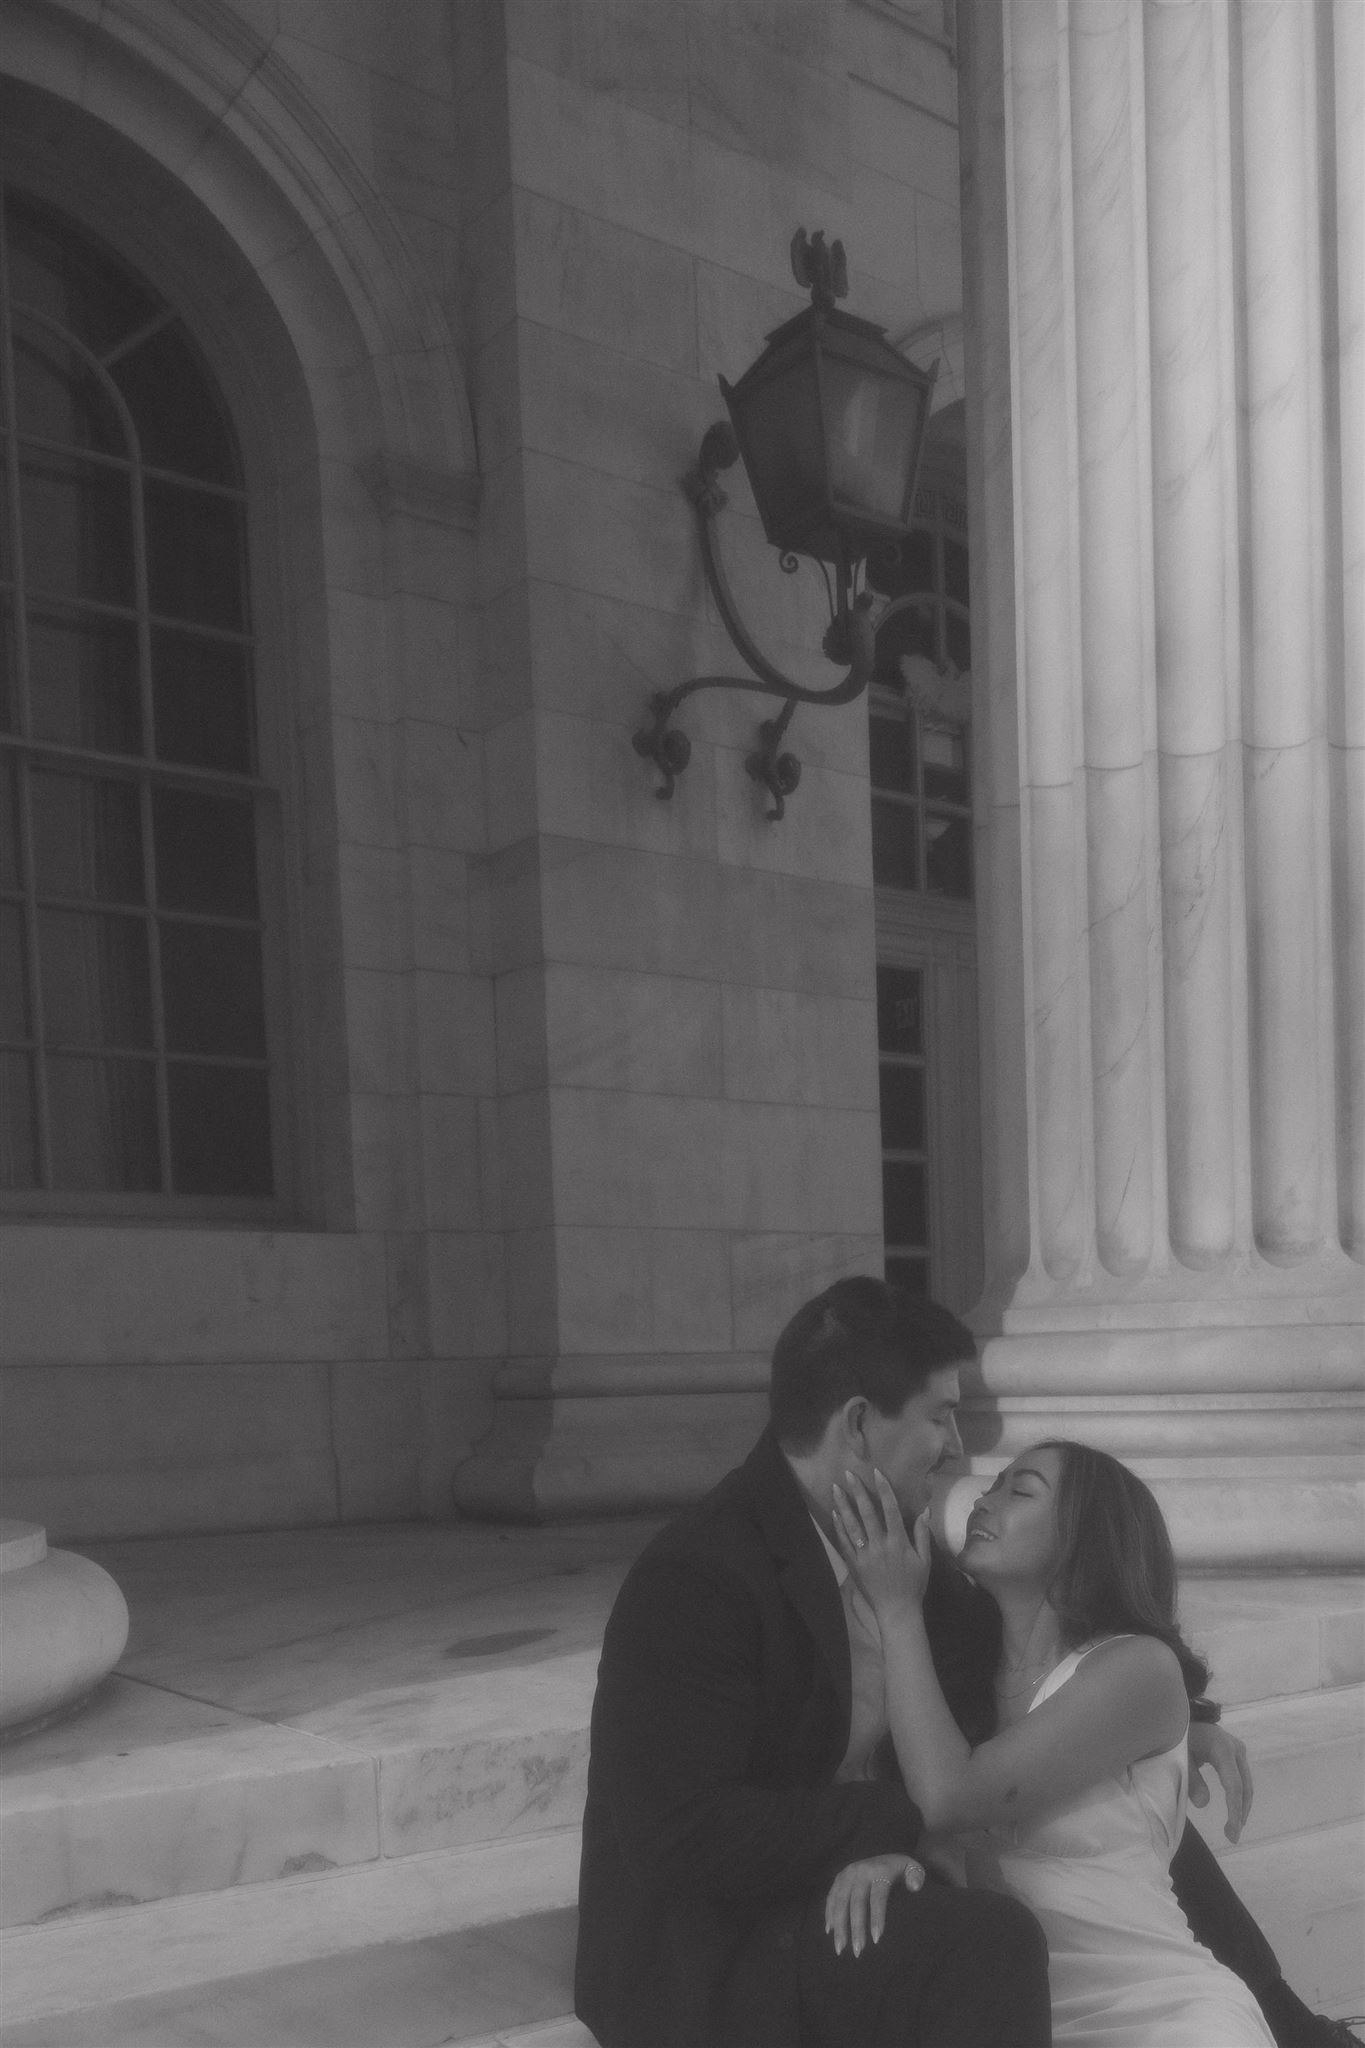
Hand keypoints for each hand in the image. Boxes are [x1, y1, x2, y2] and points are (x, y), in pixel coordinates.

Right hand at [824, 1852, 924, 1956]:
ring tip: (840, 1948)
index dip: (877, 1917)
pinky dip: (829, 1913)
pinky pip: (831, 1897)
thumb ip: (917, 1877)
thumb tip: (915, 1887)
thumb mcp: (915, 1870)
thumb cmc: (903, 1870)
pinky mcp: (839, 1878)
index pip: (877, 1896)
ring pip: (839, 1901)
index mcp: (880, 1870)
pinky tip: (830, 1931)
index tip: (877, 1939)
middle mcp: (860, 1871)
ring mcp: (847, 1874)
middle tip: (858, 1951)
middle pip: (856, 1902)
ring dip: (839, 1925)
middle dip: (855, 1927)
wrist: (888, 1856)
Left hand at [830, 1467, 930, 1616]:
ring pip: (852, 1525)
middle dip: (858, 1491)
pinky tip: (834, 1514)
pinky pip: (844, 1542)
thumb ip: (923, 1534)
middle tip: (848, 1474)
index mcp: (898, 1542)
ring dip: (843, 1505)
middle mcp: (880, 1545)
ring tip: (836, 1488)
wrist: (897, 1610)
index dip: (883, 1489)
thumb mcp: (925, 1560)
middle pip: (867, 1513)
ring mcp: (864, 1555)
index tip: (876, 1472)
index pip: (890, 1509)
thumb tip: (925, 1510)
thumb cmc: (914, 1584)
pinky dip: (839, 1527)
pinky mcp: (854, 1564)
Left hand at [1188, 1721, 1253, 1841]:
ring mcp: (1237, 1749)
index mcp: (1222, 1749)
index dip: (1234, 1810)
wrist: (1181, 1713)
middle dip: (1240, 1812)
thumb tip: (1203, 1804)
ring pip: (1246, 1783)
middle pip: (1244, 1786)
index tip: (1232, 1832)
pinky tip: (1234, 1811)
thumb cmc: (1178, 1734)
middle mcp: (1235, 1748)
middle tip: (1233, 1836)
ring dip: (1242, 1805)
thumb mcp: (1180, 1756)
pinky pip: (1241, 1778)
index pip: (1234, 1786)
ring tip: (1234, 1827)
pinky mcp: (1236, 1752)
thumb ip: (1191, 1779)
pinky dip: (1239, 1795)